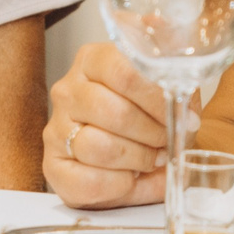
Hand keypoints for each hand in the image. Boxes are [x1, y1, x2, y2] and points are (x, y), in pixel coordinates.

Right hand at [43, 41, 185, 208]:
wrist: (142, 153)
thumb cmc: (154, 116)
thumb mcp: (168, 82)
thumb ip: (172, 58)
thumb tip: (176, 48)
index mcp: (93, 60)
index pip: (123, 71)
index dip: (156, 98)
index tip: (180, 114)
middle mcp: (68, 90)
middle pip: (113, 112)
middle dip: (151, 133)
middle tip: (167, 141)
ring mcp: (56, 129)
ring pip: (99, 147)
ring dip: (137, 159)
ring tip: (151, 159)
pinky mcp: (53, 166)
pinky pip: (88, 181)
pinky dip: (119, 185)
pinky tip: (130, 177)